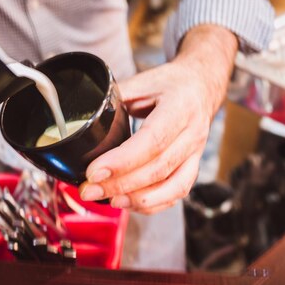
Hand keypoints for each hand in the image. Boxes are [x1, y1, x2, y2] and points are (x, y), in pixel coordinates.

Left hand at [80, 25, 237, 213]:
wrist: (201, 86)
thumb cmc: (170, 83)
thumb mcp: (143, 81)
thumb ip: (114, 97)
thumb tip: (83, 116)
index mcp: (179, 107)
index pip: (151, 140)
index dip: (122, 161)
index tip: (94, 172)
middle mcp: (192, 133)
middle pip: (158, 168)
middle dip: (120, 184)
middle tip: (89, 190)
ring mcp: (196, 153)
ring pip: (171, 186)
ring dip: (137, 199)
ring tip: (107, 201)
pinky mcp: (193, 166)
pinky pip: (177, 193)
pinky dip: (153, 204)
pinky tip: (129, 203)